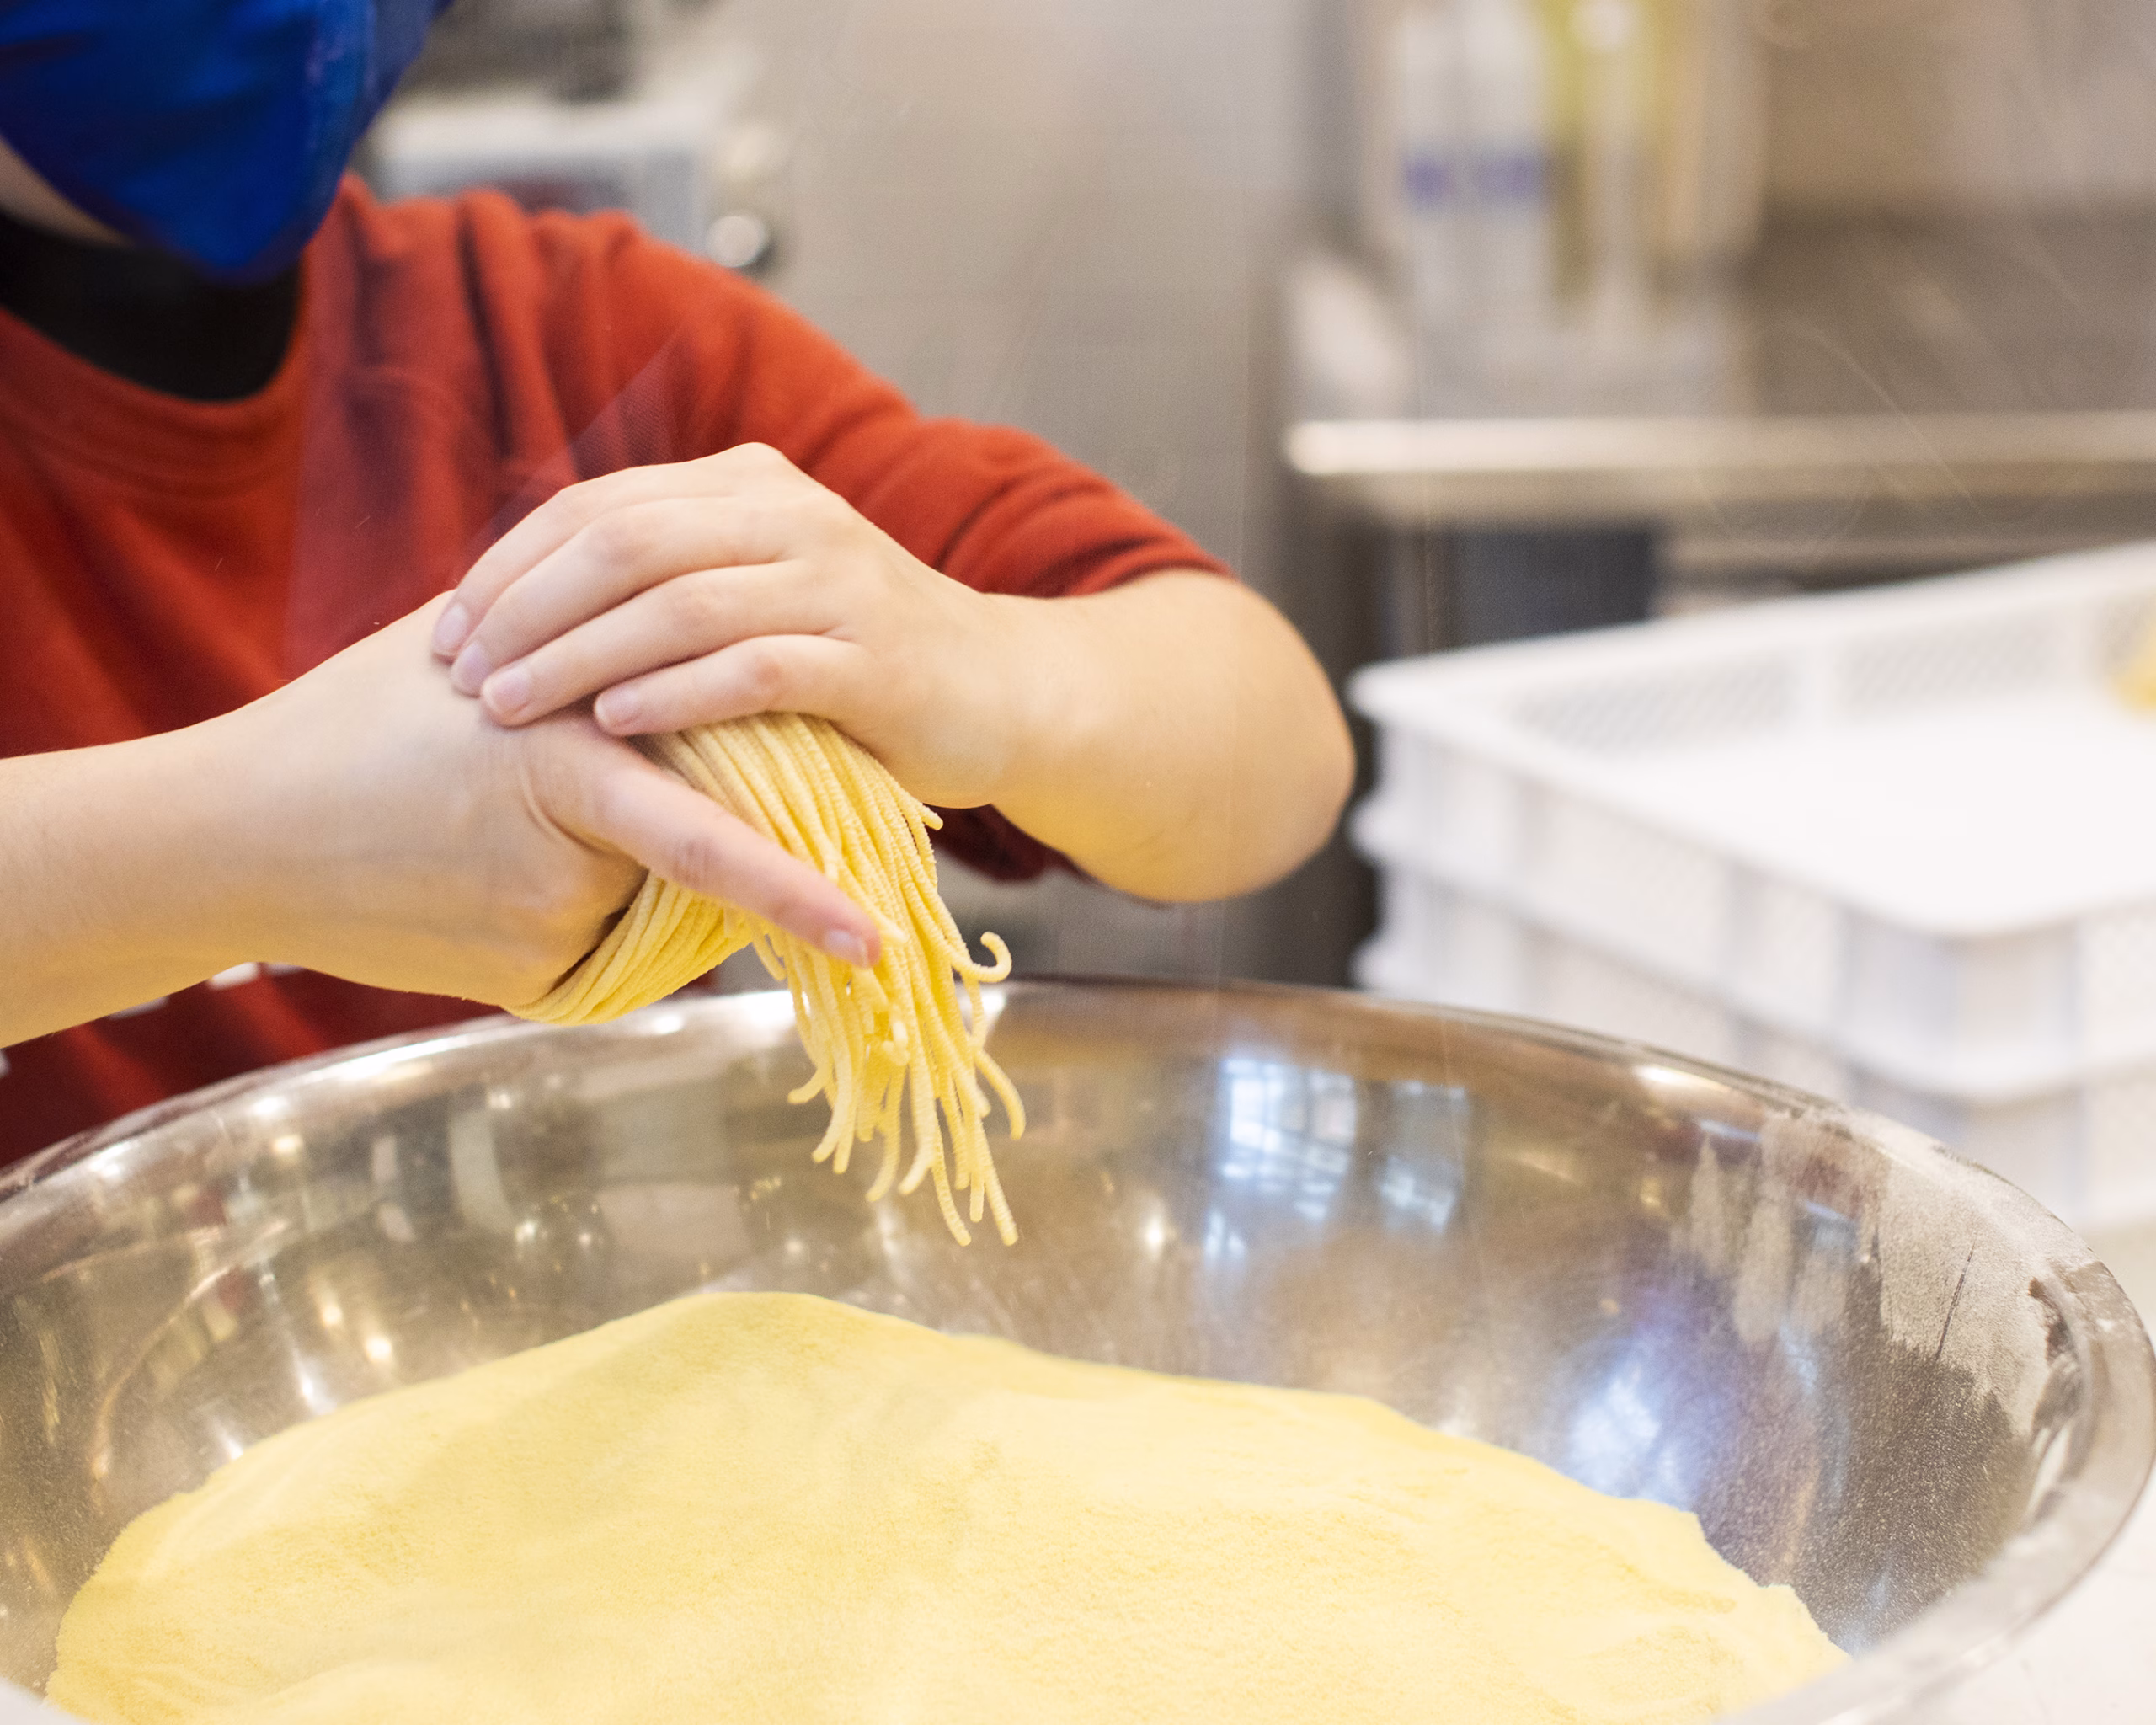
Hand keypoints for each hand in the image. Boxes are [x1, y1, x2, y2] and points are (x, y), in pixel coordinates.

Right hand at [215, 602, 878, 1005]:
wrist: (233, 832)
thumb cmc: (362, 729)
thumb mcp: (486, 662)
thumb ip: (598, 661)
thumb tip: (697, 663)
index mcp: (563, 757)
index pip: (710, 834)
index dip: (798, 889)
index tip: (877, 934)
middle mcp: (563, 859)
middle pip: (694, 863)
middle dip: (700, 840)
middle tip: (608, 802)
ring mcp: (539, 928)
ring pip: (648, 906)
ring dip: (616, 869)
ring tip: (490, 827)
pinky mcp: (519, 977)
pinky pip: (601, 946)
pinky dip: (574, 912)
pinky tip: (476, 877)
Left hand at [428, 444, 1030, 808]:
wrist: (1002, 692)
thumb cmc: (856, 659)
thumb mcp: (759, 591)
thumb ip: (668, 579)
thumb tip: (522, 611)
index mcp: (751, 483)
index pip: (599, 504)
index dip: (509, 565)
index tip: (446, 633)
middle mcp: (794, 515)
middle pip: (626, 541)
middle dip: (527, 609)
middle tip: (464, 674)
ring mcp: (839, 583)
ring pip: (680, 601)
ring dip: (579, 655)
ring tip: (510, 706)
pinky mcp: (875, 660)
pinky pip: (756, 667)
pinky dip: (676, 694)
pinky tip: (615, 724)